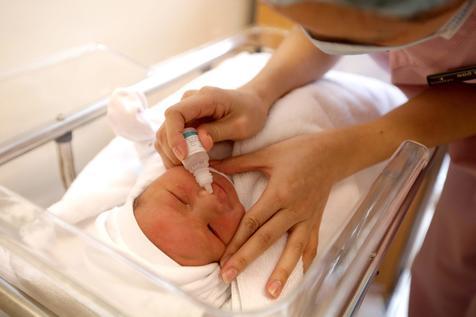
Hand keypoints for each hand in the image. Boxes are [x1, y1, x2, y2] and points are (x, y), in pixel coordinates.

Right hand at [155, 86, 268, 166]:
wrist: (252, 102)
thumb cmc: (251, 112)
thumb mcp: (242, 125)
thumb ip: (219, 132)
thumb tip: (200, 142)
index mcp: (204, 98)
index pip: (175, 113)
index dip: (174, 136)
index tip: (184, 155)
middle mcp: (189, 101)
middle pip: (166, 126)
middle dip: (172, 151)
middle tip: (187, 169)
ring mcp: (185, 110)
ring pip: (164, 134)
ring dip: (171, 154)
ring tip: (187, 169)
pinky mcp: (185, 120)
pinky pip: (171, 137)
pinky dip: (174, 152)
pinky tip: (186, 163)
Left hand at [214, 133, 342, 298]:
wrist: (333, 153)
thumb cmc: (298, 151)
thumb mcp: (268, 154)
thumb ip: (239, 163)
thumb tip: (212, 164)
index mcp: (278, 193)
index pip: (253, 222)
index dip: (236, 241)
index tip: (222, 258)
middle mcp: (293, 209)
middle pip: (267, 239)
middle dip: (247, 259)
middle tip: (228, 277)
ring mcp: (307, 217)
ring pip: (293, 249)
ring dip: (281, 271)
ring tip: (271, 292)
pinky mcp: (316, 221)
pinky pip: (312, 246)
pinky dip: (306, 263)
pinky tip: (299, 279)